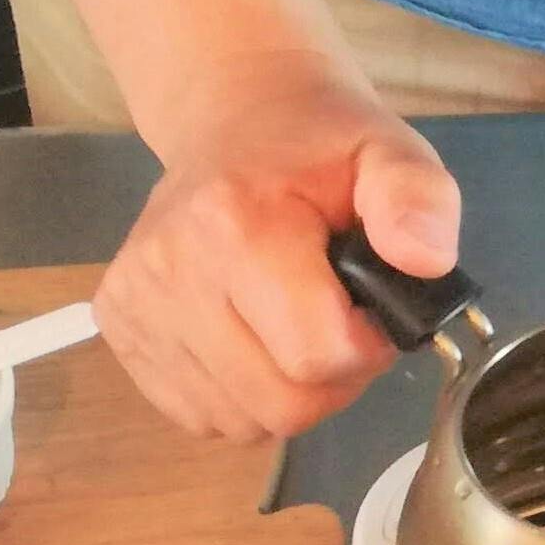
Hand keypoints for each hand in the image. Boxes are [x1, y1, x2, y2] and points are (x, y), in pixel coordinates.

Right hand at [96, 62, 462, 440]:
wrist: (235, 122)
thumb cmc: (318, 148)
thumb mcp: (391, 152)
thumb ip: (419, 200)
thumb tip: (427, 260)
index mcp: (235, 222)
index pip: (317, 355)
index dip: (366, 345)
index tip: (369, 305)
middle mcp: (169, 269)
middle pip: (282, 404)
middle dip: (331, 378)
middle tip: (338, 320)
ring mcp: (136, 305)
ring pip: (243, 422)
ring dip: (286, 391)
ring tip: (293, 321)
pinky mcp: (117, 330)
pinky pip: (202, 417)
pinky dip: (242, 395)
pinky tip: (251, 334)